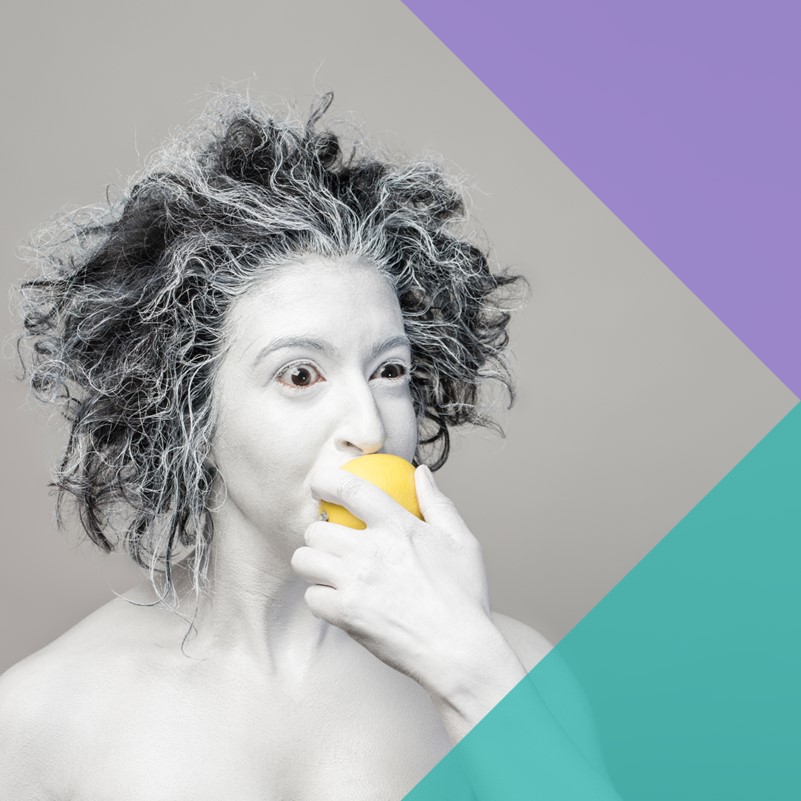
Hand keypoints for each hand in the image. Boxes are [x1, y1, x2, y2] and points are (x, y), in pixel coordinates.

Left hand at [291, 464, 501, 691]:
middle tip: (331, 540)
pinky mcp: (345, 614)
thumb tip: (422, 474)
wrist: (458, 651)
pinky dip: (321, 598)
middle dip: (319, 532)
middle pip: (316, 528)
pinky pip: (312, 597)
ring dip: (314, 563)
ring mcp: (354, 583)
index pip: (350, 489)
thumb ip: (438, 503)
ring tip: (330, 569)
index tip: (320, 483)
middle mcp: (370, 551)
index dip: (327, 480)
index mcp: (398, 526)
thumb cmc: (463, 597)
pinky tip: (339, 599)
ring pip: (305, 560)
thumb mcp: (462, 542)